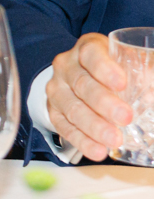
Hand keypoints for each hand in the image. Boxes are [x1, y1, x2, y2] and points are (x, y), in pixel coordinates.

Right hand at [47, 33, 132, 160]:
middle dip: (104, 103)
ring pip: (72, 108)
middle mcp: (66, 66)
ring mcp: (57, 89)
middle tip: (125, 118)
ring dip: (94, 126)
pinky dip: (82, 141)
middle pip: (81, 84)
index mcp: (87, 49)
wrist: (82, 76)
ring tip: (114, 140)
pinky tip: (98, 150)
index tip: (122, 84)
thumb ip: (147, 73)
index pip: (91, 55)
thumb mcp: (131, 62)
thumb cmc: (112, 68)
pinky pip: (64, 127)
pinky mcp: (53, 111)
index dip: (105, 69)